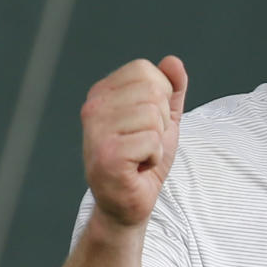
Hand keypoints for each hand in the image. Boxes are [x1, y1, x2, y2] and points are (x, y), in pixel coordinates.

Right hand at [80, 55, 187, 226]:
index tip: (148, 125)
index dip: (161, 98)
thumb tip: (173, 61)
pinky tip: (138, 169)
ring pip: (154, 117)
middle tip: (144, 144)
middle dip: (161, 122)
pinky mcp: (107, 155)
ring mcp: (97, 131)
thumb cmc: (143, 161)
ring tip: (140, 157)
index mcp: (102, 93)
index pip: (146, 70)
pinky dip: (154, 158)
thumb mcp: (164, 121)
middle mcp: (93, 108)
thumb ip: (171, 90)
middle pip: (152, 92)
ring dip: (157, 142)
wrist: (128, 204)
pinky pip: (152, 141)